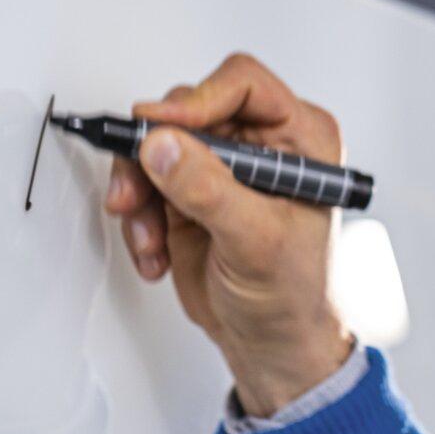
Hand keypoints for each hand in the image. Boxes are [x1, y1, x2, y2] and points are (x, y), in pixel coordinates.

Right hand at [105, 53, 352, 416]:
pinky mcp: (185, 198)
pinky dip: (138, 222)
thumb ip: (208, 189)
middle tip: (135, 193)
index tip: (158, 132)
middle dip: (152, 156)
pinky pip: (142, 187)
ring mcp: (218, 172)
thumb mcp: (256, 241)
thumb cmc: (294, 297)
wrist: (272, 347)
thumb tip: (163, 145)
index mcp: (298, 139)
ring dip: (139, 194)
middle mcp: (257, 147)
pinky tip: (155, 253)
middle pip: (184, 114)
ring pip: (154, 150)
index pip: (241, 85)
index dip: (196, 102)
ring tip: (147, 236)